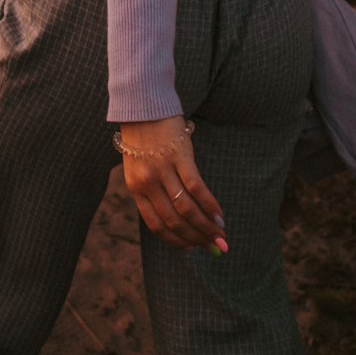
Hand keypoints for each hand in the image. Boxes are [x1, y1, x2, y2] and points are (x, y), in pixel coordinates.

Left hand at [118, 115, 226, 252]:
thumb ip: (153, 190)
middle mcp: (148, 182)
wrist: (143, 105)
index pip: (156, 225)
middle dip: (196, 238)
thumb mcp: (139, 167)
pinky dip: (209, 204)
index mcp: (135, 188)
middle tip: (213, 246)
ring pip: (186, 208)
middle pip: (174, 220)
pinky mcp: (180, 155)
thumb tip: (178, 218)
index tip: (191, 249)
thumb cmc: (143, 138)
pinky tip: (219, 213)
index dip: (176, 241)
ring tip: (220, 234)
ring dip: (205, 225)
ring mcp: (163, 169)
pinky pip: (196, 187)